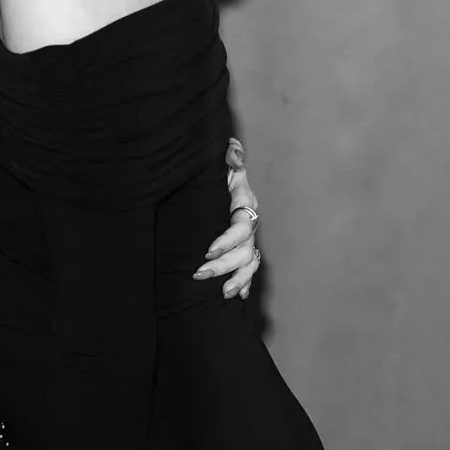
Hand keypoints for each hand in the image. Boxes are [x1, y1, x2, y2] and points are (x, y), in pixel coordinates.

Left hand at [193, 137, 259, 298]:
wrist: (218, 178)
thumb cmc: (219, 171)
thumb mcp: (221, 163)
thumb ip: (229, 156)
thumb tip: (233, 153)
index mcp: (244, 204)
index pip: (240, 228)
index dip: (227, 241)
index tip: (208, 251)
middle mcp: (249, 224)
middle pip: (243, 251)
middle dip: (224, 266)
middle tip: (199, 275)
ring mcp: (248, 238)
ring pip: (249, 263)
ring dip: (238, 279)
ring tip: (223, 293)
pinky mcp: (242, 247)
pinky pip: (249, 268)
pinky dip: (245, 282)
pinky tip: (237, 296)